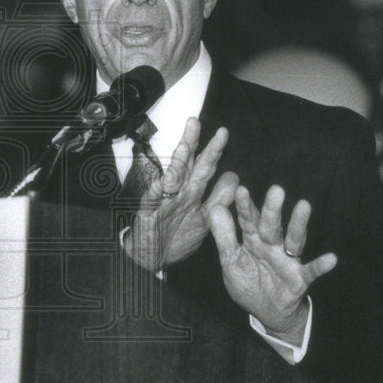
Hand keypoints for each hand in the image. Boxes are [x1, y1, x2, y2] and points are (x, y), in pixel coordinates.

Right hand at [123, 119, 230, 270]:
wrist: (152, 260)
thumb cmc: (176, 237)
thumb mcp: (204, 220)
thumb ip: (219, 199)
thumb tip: (234, 176)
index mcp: (192, 193)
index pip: (204, 167)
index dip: (214, 151)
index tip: (223, 133)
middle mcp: (178, 193)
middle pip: (187, 165)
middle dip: (192, 143)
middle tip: (196, 122)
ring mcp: (162, 202)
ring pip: (171, 178)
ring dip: (176, 161)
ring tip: (183, 143)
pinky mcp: (148, 216)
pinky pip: (152, 203)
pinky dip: (157, 192)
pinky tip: (163, 182)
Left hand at [206, 182, 337, 342]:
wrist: (267, 312)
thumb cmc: (248, 281)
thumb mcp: (231, 260)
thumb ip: (224, 236)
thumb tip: (214, 208)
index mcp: (253, 240)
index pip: (248, 220)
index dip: (245, 207)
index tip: (240, 190)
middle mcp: (272, 245)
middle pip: (271, 225)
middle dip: (272, 209)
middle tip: (275, 190)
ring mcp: (287, 260)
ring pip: (293, 239)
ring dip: (298, 224)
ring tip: (304, 206)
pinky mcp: (300, 277)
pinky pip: (311, 271)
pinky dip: (321, 265)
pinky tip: (331, 258)